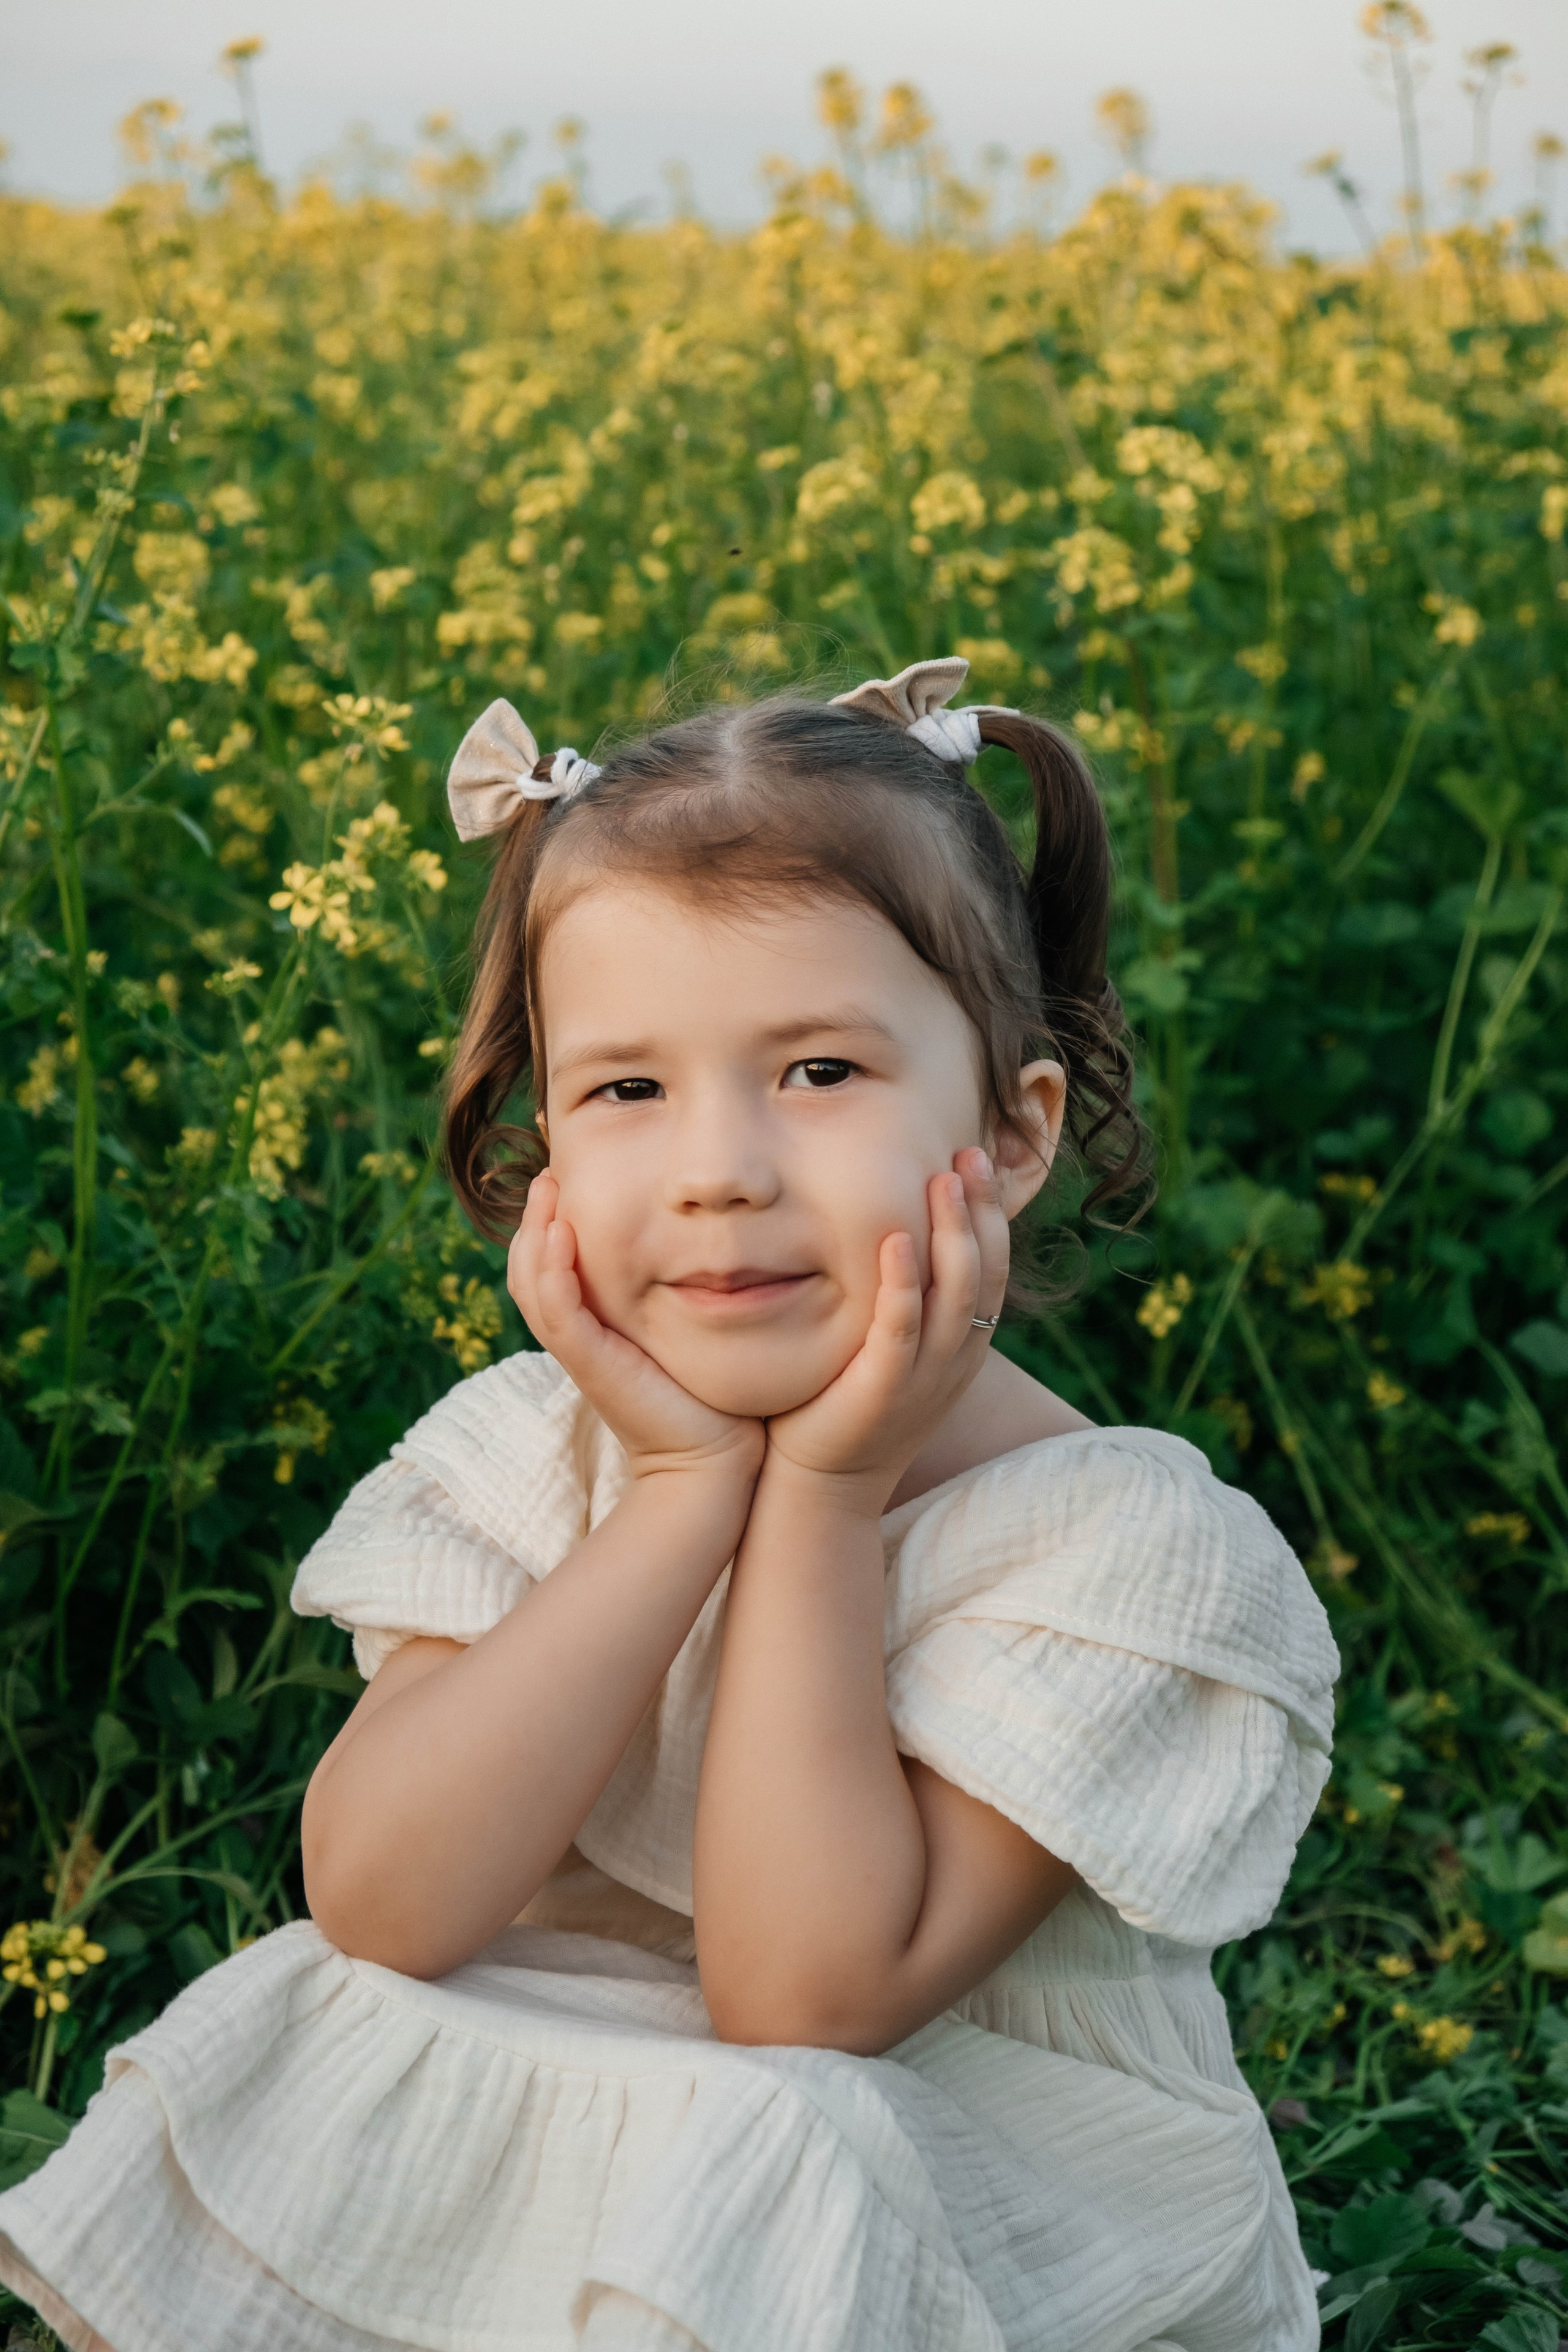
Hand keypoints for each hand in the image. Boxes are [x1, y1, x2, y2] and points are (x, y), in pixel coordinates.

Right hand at [508, 1173, 764, 1485]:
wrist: (717, 1460)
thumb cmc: (711, 1394)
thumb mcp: (683, 1328)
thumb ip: (677, 1288)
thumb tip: (700, 1238)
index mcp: (591, 1326)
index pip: (547, 1265)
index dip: (547, 1221)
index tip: (567, 1174)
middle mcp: (577, 1337)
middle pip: (527, 1269)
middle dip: (533, 1216)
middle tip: (549, 1172)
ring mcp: (581, 1352)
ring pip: (532, 1286)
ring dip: (535, 1233)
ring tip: (548, 1188)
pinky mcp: (593, 1367)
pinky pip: (560, 1314)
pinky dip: (554, 1272)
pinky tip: (563, 1233)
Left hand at [763, 1147, 1007, 1509]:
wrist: (820, 1488)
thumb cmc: (842, 1407)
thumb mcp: (889, 1349)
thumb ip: (902, 1301)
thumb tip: (893, 1235)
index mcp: (962, 1345)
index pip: (992, 1266)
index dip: (988, 1211)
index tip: (974, 1156)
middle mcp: (956, 1359)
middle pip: (986, 1270)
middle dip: (980, 1207)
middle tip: (969, 1152)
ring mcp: (925, 1376)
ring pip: (957, 1293)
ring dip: (952, 1232)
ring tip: (942, 1178)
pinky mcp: (885, 1390)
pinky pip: (902, 1328)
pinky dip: (902, 1282)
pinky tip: (893, 1240)